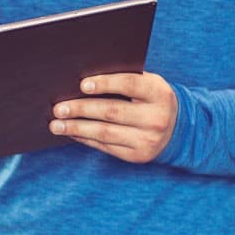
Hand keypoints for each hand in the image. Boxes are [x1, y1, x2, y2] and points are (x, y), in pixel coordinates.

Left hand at [50, 70, 177, 163]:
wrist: (178, 129)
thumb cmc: (152, 99)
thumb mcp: (148, 84)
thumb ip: (125, 79)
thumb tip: (83, 79)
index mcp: (159, 93)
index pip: (130, 84)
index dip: (105, 84)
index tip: (82, 84)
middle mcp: (156, 118)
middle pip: (112, 111)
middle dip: (81, 109)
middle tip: (58, 108)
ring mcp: (147, 140)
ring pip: (105, 133)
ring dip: (76, 128)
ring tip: (56, 124)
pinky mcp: (138, 156)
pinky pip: (106, 147)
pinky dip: (85, 139)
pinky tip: (70, 133)